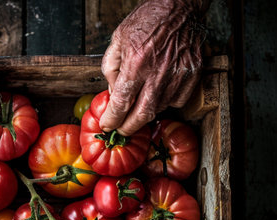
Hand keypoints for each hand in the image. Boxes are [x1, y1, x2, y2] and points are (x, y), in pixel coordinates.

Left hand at [100, 0, 205, 135]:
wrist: (179, 6)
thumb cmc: (148, 21)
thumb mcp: (117, 40)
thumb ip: (110, 70)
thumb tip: (113, 95)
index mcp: (136, 64)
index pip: (120, 104)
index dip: (111, 119)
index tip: (107, 125)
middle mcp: (157, 74)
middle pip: (141, 116)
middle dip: (128, 127)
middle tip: (121, 129)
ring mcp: (177, 77)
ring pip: (158, 110)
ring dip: (145, 113)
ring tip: (138, 107)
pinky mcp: (191, 76)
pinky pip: (176, 102)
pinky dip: (164, 103)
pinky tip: (157, 93)